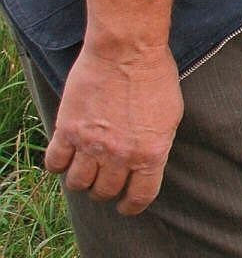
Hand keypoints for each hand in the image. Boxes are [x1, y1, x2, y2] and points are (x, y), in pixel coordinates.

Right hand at [45, 41, 183, 214]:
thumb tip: (147, 161)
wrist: (127, 50)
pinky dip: (58, 165)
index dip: (131, 206)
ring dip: (82, 181)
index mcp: (150, 154)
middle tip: (105, 183)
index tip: (125, 206)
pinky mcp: (67, 130)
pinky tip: (65, 158)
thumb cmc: (155, 77)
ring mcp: (91, 145)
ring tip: (86, 171)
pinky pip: (54, 163)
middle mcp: (120, 156)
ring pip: (77, 183)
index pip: (140, 196)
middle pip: (105, 191)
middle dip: (106, 191)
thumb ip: (157, 144)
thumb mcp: (171, 116)